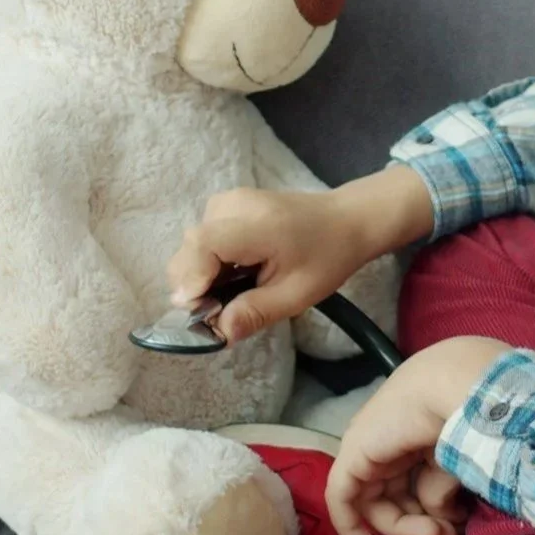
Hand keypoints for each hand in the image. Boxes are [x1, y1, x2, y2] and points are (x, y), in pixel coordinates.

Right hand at [166, 165, 432, 343]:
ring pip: (191, 245)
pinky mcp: (226, 205)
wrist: (345, 219)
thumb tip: (219, 333)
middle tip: (219, 311)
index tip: (197, 310)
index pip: (202, 245)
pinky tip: (234, 274)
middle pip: (189, 247)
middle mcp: (233, 205)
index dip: (192, 279)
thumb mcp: (296, 294)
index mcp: (255, 224)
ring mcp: (227, 201)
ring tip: (232, 292)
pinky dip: (208, 261)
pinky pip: (203, 238)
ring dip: (201, 274)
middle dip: (194, 284)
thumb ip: (255, 312)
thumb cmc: (327, 257)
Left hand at [327, 336, 506, 534]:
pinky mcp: (353, 455)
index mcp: (411, 434)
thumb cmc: (469, 419)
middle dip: (418, 525)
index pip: (407, 483)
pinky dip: (351, 528)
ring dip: (404, 529)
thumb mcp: (457, 462)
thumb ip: (442, 490)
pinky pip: (342, 499)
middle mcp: (385, 440)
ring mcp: (366, 446)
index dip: (421, 514)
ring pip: (373, 502)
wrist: (461, 387)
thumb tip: (441, 519)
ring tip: (437, 533)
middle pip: (390, 495)